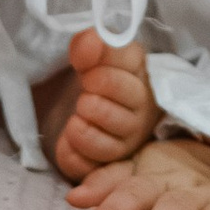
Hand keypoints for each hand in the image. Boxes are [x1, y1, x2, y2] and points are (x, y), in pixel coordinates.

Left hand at [42, 31, 156, 178]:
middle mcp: (142, 109)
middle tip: (82, 93)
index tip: (83, 65)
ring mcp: (128, 140)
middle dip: (91, 99)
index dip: (101, 64)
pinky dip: (70, 152)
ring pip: (105, 144)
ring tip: (75, 117)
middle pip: (116, 109)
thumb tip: (90, 43)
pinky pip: (87, 166)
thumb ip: (89, 44)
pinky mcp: (106, 164)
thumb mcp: (87, 53)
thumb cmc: (87, 76)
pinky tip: (67, 137)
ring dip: (80, 127)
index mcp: (140, 73)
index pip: (129, 63)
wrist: (67, 103)